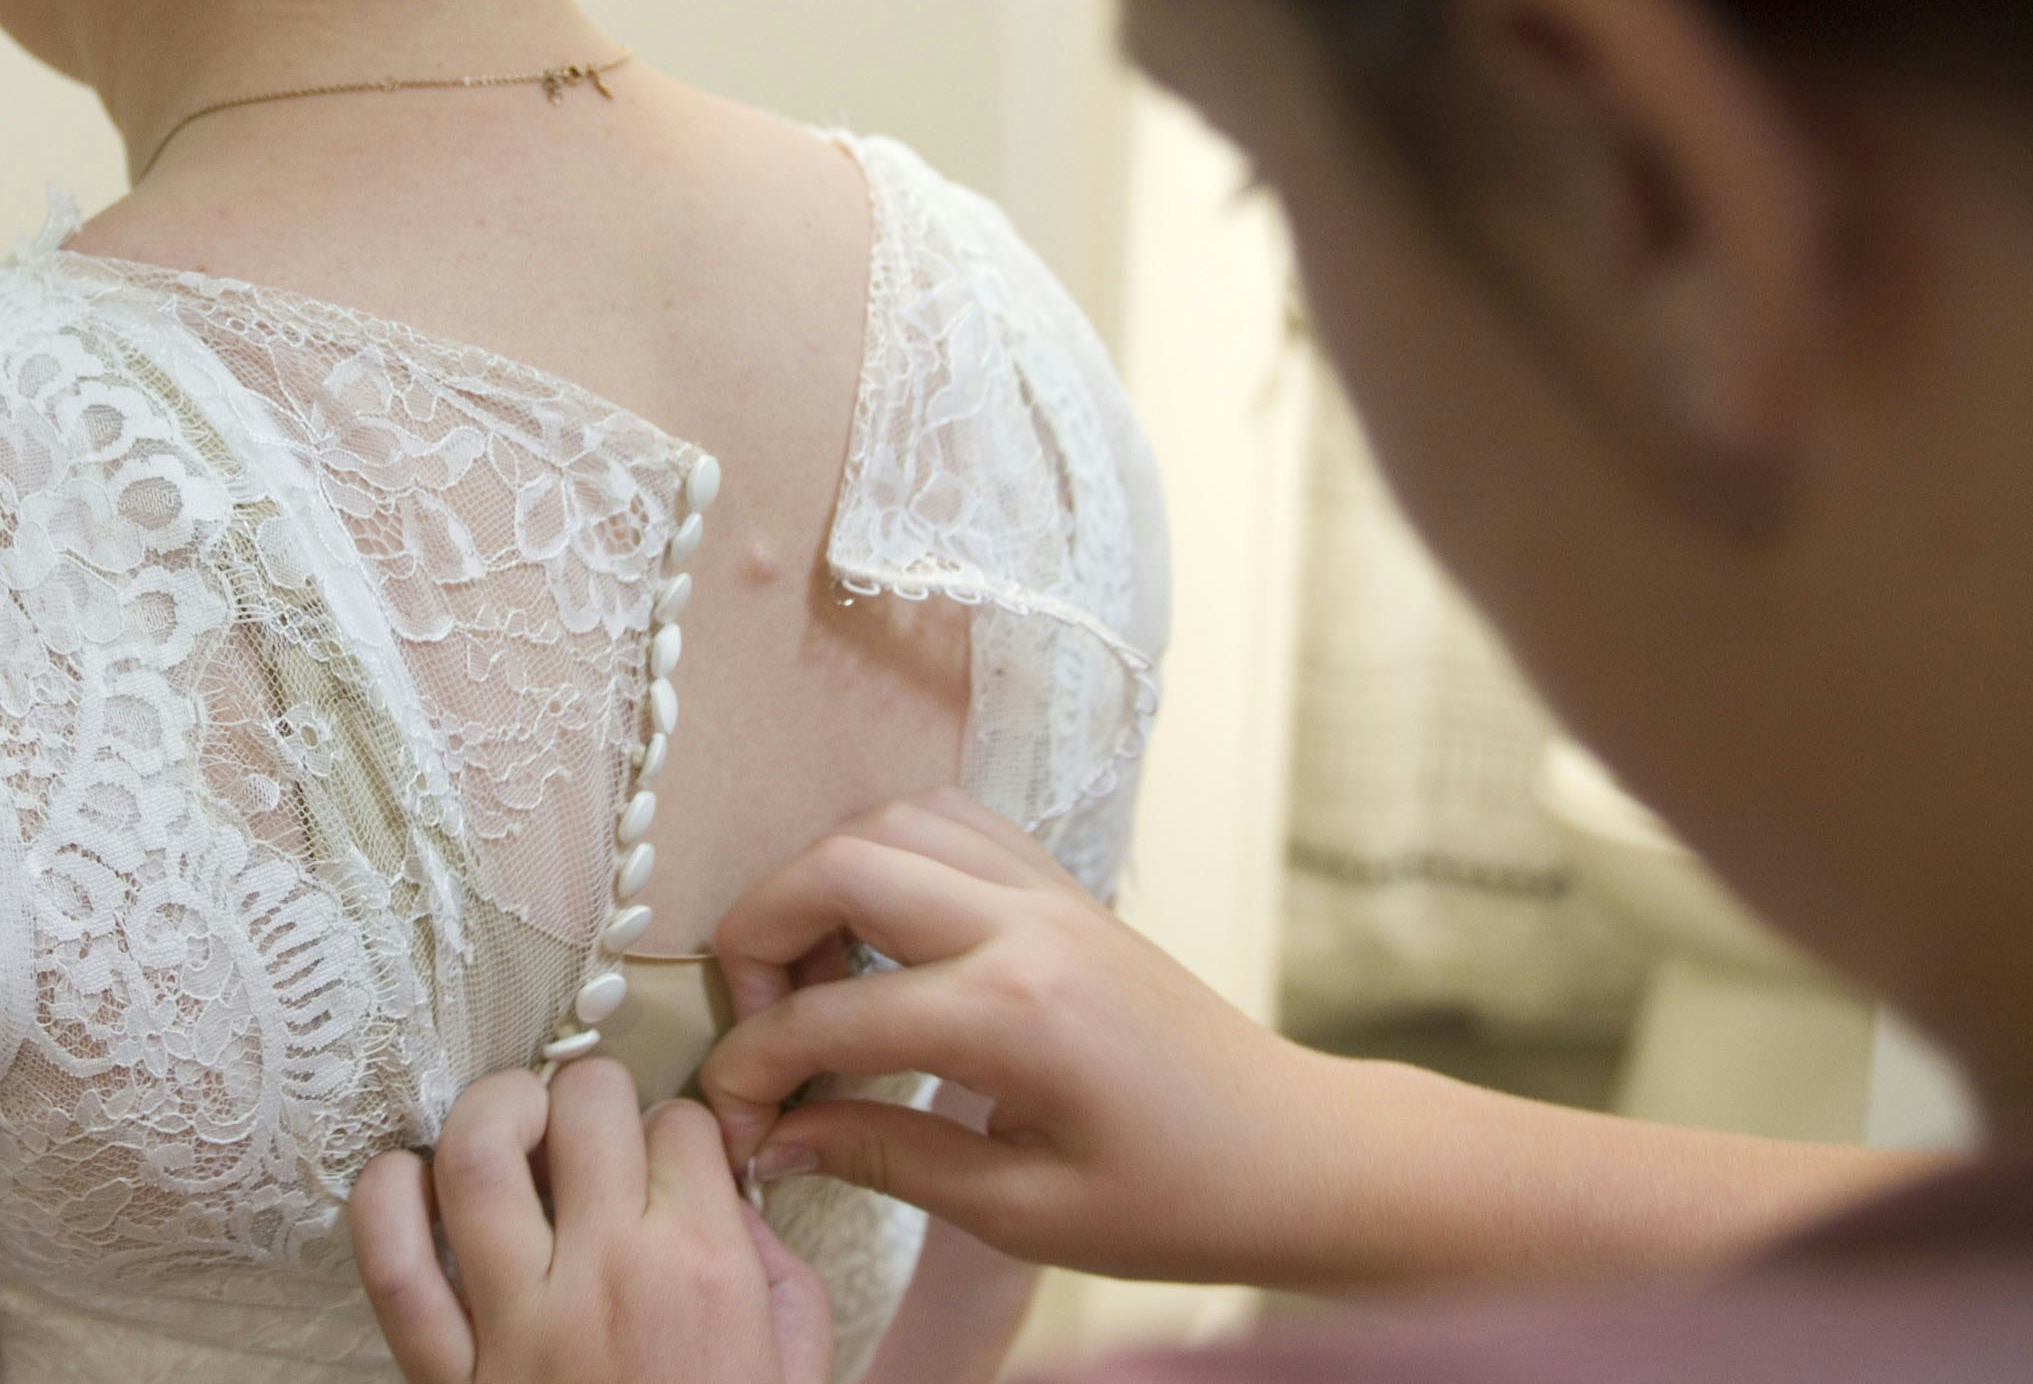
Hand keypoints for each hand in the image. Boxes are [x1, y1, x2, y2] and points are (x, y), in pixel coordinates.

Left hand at [352, 1058, 834, 1383]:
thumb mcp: (793, 1362)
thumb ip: (770, 1263)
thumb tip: (719, 1190)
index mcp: (704, 1272)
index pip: (680, 1124)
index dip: (676, 1129)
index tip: (669, 1161)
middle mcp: (606, 1278)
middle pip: (584, 1105)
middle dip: (591, 1091)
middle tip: (591, 1128)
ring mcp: (516, 1327)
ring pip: (475, 1153)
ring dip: (491, 1108)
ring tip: (511, 1124)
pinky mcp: (446, 1379)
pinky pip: (390, 1267)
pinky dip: (383, 1201)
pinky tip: (408, 1182)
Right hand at [698, 788, 1361, 1286]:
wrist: (1299, 1156)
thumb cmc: (1177, 1202)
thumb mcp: (1022, 1212)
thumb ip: (884, 1158)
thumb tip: (770, 1141)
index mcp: (1014, 1014)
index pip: (829, 1017)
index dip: (755, 1069)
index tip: (732, 1120)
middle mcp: (1025, 924)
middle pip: (841, 865)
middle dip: (761, 932)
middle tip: (758, 1019)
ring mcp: (1049, 891)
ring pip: (892, 820)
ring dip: (824, 880)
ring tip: (819, 976)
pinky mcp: (1066, 887)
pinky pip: (952, 823)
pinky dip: (891, 856)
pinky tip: (884, 938)